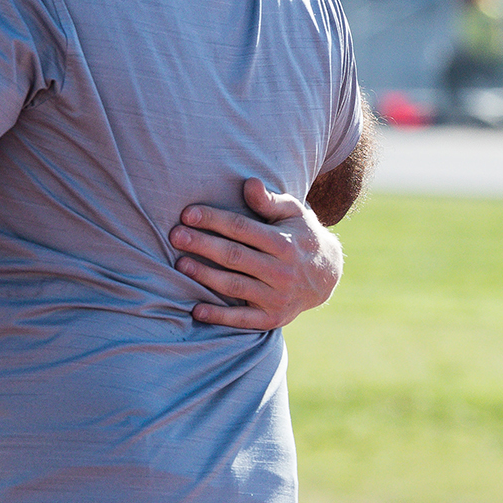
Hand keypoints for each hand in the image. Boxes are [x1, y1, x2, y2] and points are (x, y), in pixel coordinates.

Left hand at [169, 177, 342, 330]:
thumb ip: (269, 200)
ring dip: (205, 276)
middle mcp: (282, 271)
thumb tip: (249, 183)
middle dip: (202, 245)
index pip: (242, 228)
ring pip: (235, 286)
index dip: (214, 220)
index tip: (187, 214)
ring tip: (180, 264)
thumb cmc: (300, 235)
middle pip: (235, 256)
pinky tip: (196, 310)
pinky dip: (219, 317)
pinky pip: (243, 319)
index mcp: (284, 242)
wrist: (327, 275)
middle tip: (175, 236)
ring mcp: (277, 297)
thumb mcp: (292, 213)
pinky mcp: (272, 318)